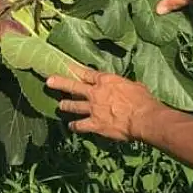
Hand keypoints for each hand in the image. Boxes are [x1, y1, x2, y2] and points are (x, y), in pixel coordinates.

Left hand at [46, 66, 165, 141]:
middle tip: (49, 81)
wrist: (143, 118)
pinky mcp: (94, 124)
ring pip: (72, 105)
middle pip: (73, 85)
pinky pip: (79, 125)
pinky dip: (74, 126)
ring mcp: (93, 109)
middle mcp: (95, 93)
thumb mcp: (134, 86)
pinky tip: (71, 126)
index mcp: (106, 81)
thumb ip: (125, 85)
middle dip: (59, 83)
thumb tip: (128, 86)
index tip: (64, 65)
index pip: (86, 72)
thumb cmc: (143, 101)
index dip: (74, 68)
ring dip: (65, 105)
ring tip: (60, 105)